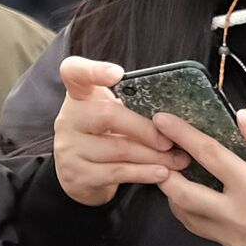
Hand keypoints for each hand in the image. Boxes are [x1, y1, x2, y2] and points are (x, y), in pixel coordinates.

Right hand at [53, 56, 190, 206]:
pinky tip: (162, 173)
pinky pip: (117, 172)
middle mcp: (68, 119)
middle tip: (169, 140)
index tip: (118, 73)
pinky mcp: (77, 175)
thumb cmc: (102, 136)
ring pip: (118, 148)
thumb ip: (129, 106)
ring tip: (177, 159)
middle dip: (144, 129)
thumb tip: (171, 114)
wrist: (78, 175)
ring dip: (153, 155)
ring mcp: (69, 148)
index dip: (95, 70)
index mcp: (78, 96)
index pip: (74, 72)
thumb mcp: (108, 114)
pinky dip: (144, 173)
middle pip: (107, 115)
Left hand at [154, 111, 245, 245]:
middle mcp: (238, 215)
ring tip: (172, 175)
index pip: (208, 155)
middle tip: (157, 155)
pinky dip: (191, 213)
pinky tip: (191, 198)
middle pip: (184, 194)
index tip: (162, 119)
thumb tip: (240, 116)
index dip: (182, 135)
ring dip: (174, 194)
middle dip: (163, 173)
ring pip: (187, 216)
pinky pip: (202, 231)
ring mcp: (233, 238)